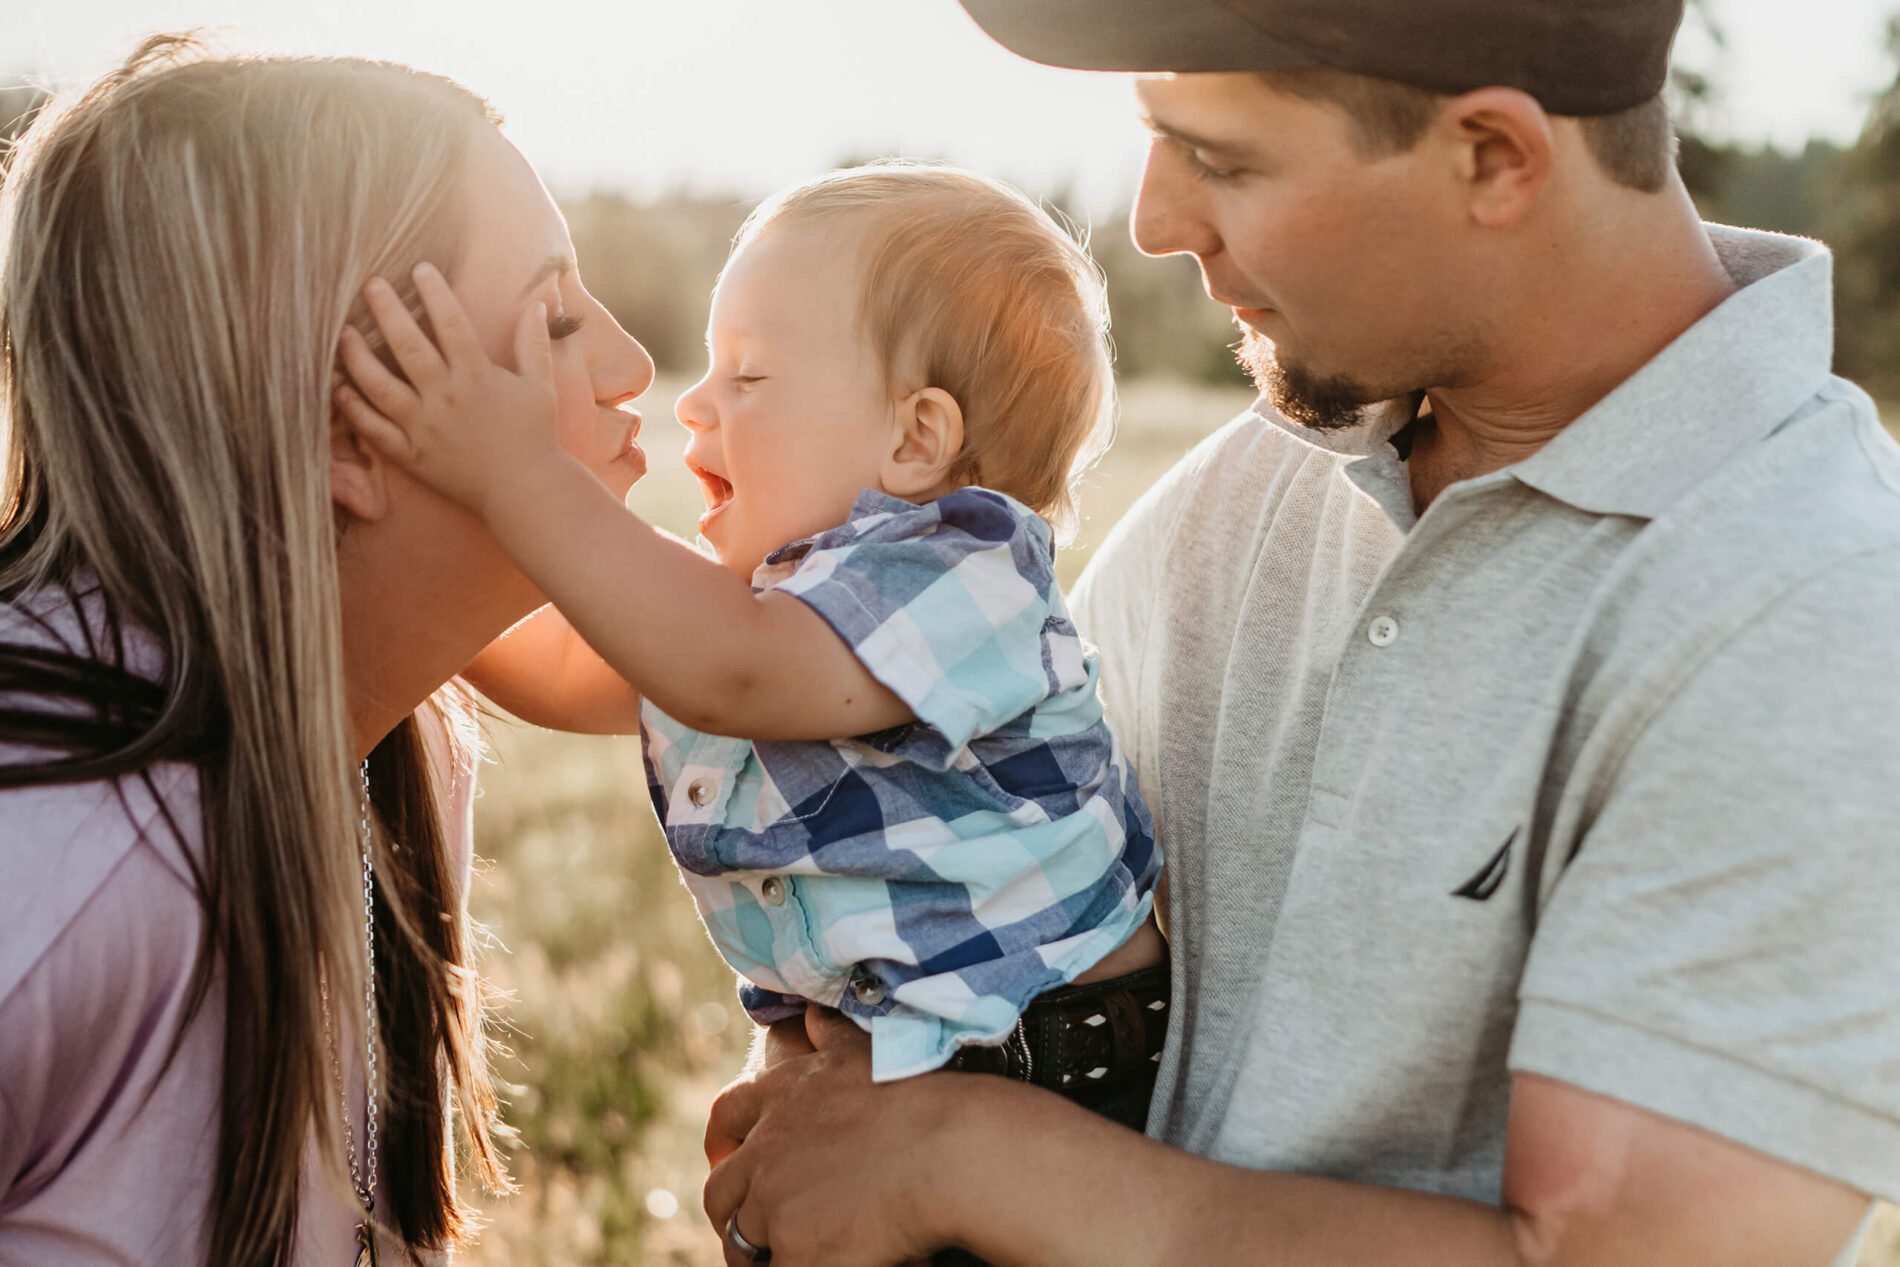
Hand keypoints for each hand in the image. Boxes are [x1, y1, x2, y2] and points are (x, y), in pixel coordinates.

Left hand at [334, 261, 561, 519]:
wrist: (524, 490)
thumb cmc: (535, 435)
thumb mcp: (540, 385)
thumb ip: (533, 343)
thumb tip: (538, 304)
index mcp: (477, 377)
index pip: (451, 324)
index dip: (434, 293)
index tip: (419, 268)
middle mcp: (446, 398)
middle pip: (408, 347)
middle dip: (387, 311)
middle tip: (369, 284)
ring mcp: (424, 428)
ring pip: (380, 386)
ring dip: (357, 357)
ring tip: (342, 333)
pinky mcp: (411, 455)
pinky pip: (374, 429)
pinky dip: (353, 408)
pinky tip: (339, 387)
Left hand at [703, 1007, 965, 1265]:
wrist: (951, 1150)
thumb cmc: (921, 1099)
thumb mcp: (863, 1051)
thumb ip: (829, 1031)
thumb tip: (810, 1011)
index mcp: (780, 1095)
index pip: (725, 1118)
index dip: (724, 1145)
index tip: (732, 1161)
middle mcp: (766, 1147)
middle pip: (720, 1190)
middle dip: (734, 1211)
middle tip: (758, 1226)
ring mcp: (773, 1201)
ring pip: (742, 1239)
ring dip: (759, 1249)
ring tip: (793, 1254)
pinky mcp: (793, 1249)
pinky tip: (819, 1264)